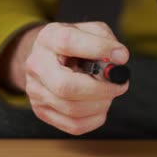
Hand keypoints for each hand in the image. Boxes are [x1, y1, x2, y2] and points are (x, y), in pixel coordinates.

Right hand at [0, 22, 129, 134]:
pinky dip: (95, 118)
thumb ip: (106, 39)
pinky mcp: (42, 112)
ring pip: (73, 109)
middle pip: (66, 87)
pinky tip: (99, 105)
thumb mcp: (90, 31)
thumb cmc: (75, 45)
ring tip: (109, 93)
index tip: (120, 56)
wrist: (49, 58)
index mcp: (49, 38)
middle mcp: (36, 65)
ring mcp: (36, 91)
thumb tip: (120, 59)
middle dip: (101, 89)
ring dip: (101, 104)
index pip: (68, 42)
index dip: (98, 49)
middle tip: (120, 85)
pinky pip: (75, 126)